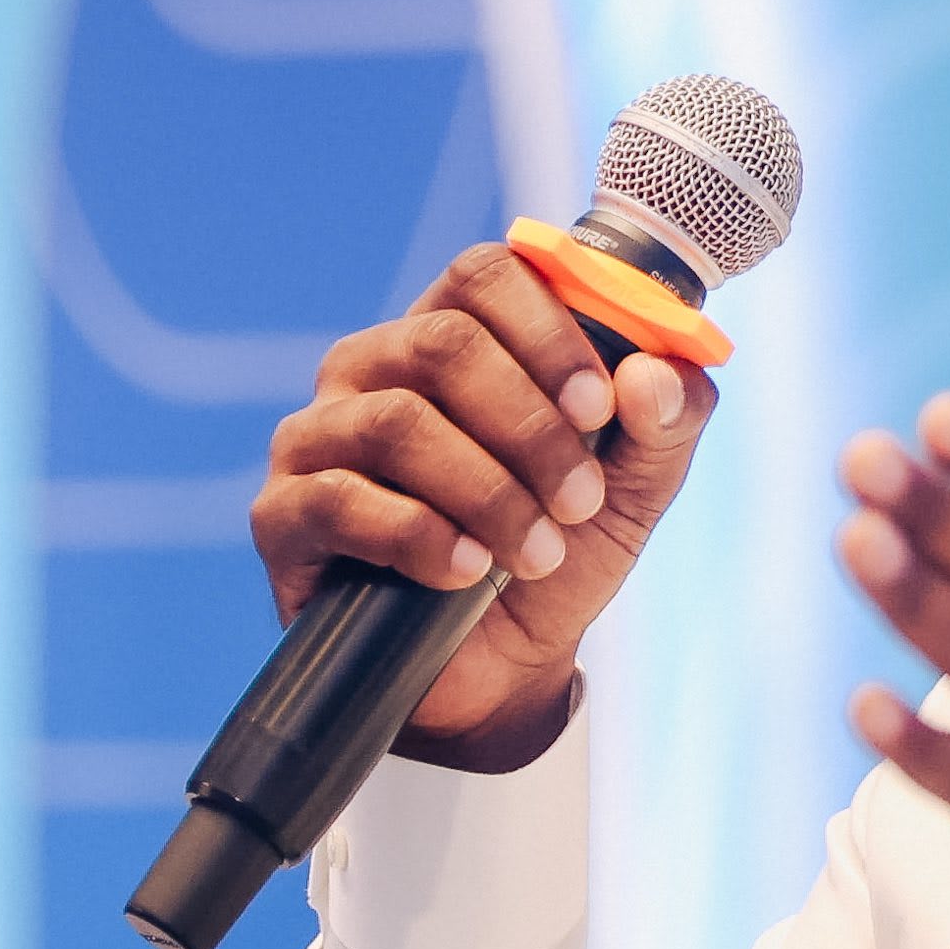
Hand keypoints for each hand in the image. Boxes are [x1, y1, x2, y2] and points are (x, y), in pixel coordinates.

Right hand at [252, 242, 717, 759]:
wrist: (500, 674)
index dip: (548, 330)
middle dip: (530, 428)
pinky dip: (421, 537)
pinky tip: (466, 571)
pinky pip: (340, 501)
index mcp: (455, 332)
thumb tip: (656, 374)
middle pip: (443, 343)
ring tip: (536, 552)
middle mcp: (374, 367)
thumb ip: (667, 423)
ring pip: (397, 422)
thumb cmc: (558, 553)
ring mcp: (318, 436)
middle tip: (579, 499)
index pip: (485, 273)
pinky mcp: (283, 514)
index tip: (599, 407)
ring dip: (488, 492)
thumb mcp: (636, 490)